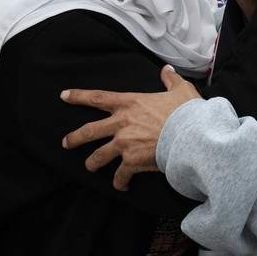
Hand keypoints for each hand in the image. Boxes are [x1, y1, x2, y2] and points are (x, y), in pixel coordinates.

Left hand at [60, 65, 200, 190]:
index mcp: (130, 103)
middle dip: (74, 138)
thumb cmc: (186, 112)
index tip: (64, 96)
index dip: (78, 96)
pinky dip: (119, 182)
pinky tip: (121, 185)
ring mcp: (124, 144)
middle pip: (89, 131)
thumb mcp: (180, 90)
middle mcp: (121, 123)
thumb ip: (170, 80)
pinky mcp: (131, 162)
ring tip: (89, 167)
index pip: (98, 98)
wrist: (192, 136)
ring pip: (98, 156)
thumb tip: (167, 70)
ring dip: (91, 163)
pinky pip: (119, 175)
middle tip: (66, 142)